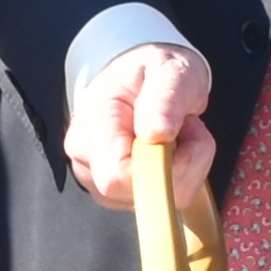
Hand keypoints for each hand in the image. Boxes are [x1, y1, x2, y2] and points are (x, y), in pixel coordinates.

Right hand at [67, 41, 212, 210]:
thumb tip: (157, 132)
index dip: (162, 167)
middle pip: (139, 193)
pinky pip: (154, 202)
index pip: (118, 175)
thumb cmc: (154, 71)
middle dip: (179, 166)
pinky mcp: (112, 193)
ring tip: (175, 136)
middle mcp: (85, 155)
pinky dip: (175, 179)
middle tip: (185, 129)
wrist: (142, 78)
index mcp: (94, 120)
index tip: (181, 134)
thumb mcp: (169, 68)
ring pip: (152, 201)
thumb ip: (166, 96)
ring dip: (181, 171)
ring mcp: (95, 178)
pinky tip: (168, 152)